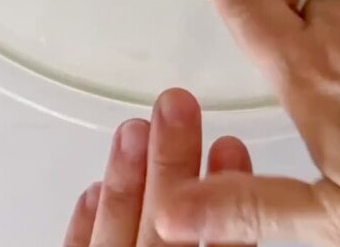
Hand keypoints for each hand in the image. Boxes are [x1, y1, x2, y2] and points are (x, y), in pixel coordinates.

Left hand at [63, 87, 255, 246]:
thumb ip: (232, 237)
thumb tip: (255, 185)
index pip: (222, 245)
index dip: (227, 191)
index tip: (230, 143)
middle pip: (166, 227)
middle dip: (170, 164)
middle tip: (176, 106)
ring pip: (118, 238)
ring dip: (125, 181)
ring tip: (132, 129)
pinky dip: (84, 225)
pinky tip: (91, 191)